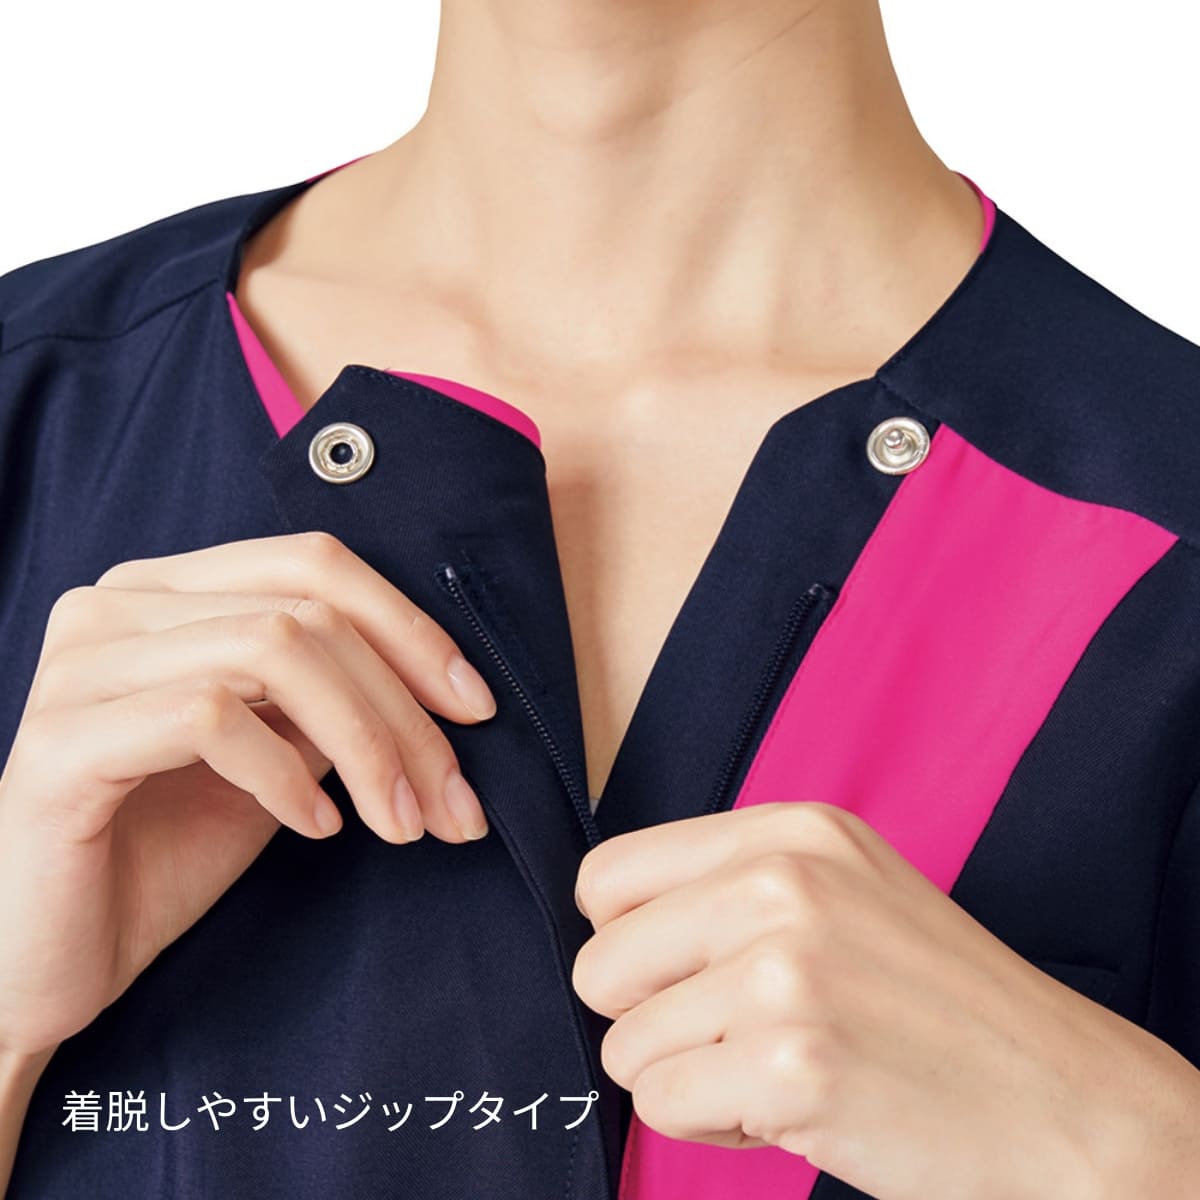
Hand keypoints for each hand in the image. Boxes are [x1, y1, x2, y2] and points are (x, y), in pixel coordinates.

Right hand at [0, 531, 495, 1060]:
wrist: (52, 959)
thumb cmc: (164, 851)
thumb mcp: (277, 759)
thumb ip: (332, 701)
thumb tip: (439, 686)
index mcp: (169, 593)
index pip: (314, 564)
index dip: (411, 629)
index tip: (477, 709)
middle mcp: (117, 605)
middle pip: (308, 610)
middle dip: (404, 707)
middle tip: (453, 800)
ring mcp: (82, 665)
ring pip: (273, 650)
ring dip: (364, 743)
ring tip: (399, 822)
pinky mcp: (61, 740)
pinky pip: (211, 718)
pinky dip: (286, 774)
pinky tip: (315, 827)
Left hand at [571, 801, 1181, 1198]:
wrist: (1062, 1098)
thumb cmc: (939, 1002)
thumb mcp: (844, 889)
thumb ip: (729, 887)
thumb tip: (605, 924)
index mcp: (788, 832)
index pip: (607, 876)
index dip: (627, 942)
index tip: (679, 975)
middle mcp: (780, 883)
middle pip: (601, 966)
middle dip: (650, 1019)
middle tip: (735, 1037)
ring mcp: (785, 971)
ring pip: (626, 1047)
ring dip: (690, 1079)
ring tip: (781, 1070)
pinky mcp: (789, 1066)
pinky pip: (663, 1108)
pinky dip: (714, 1127)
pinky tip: (792, 1110)